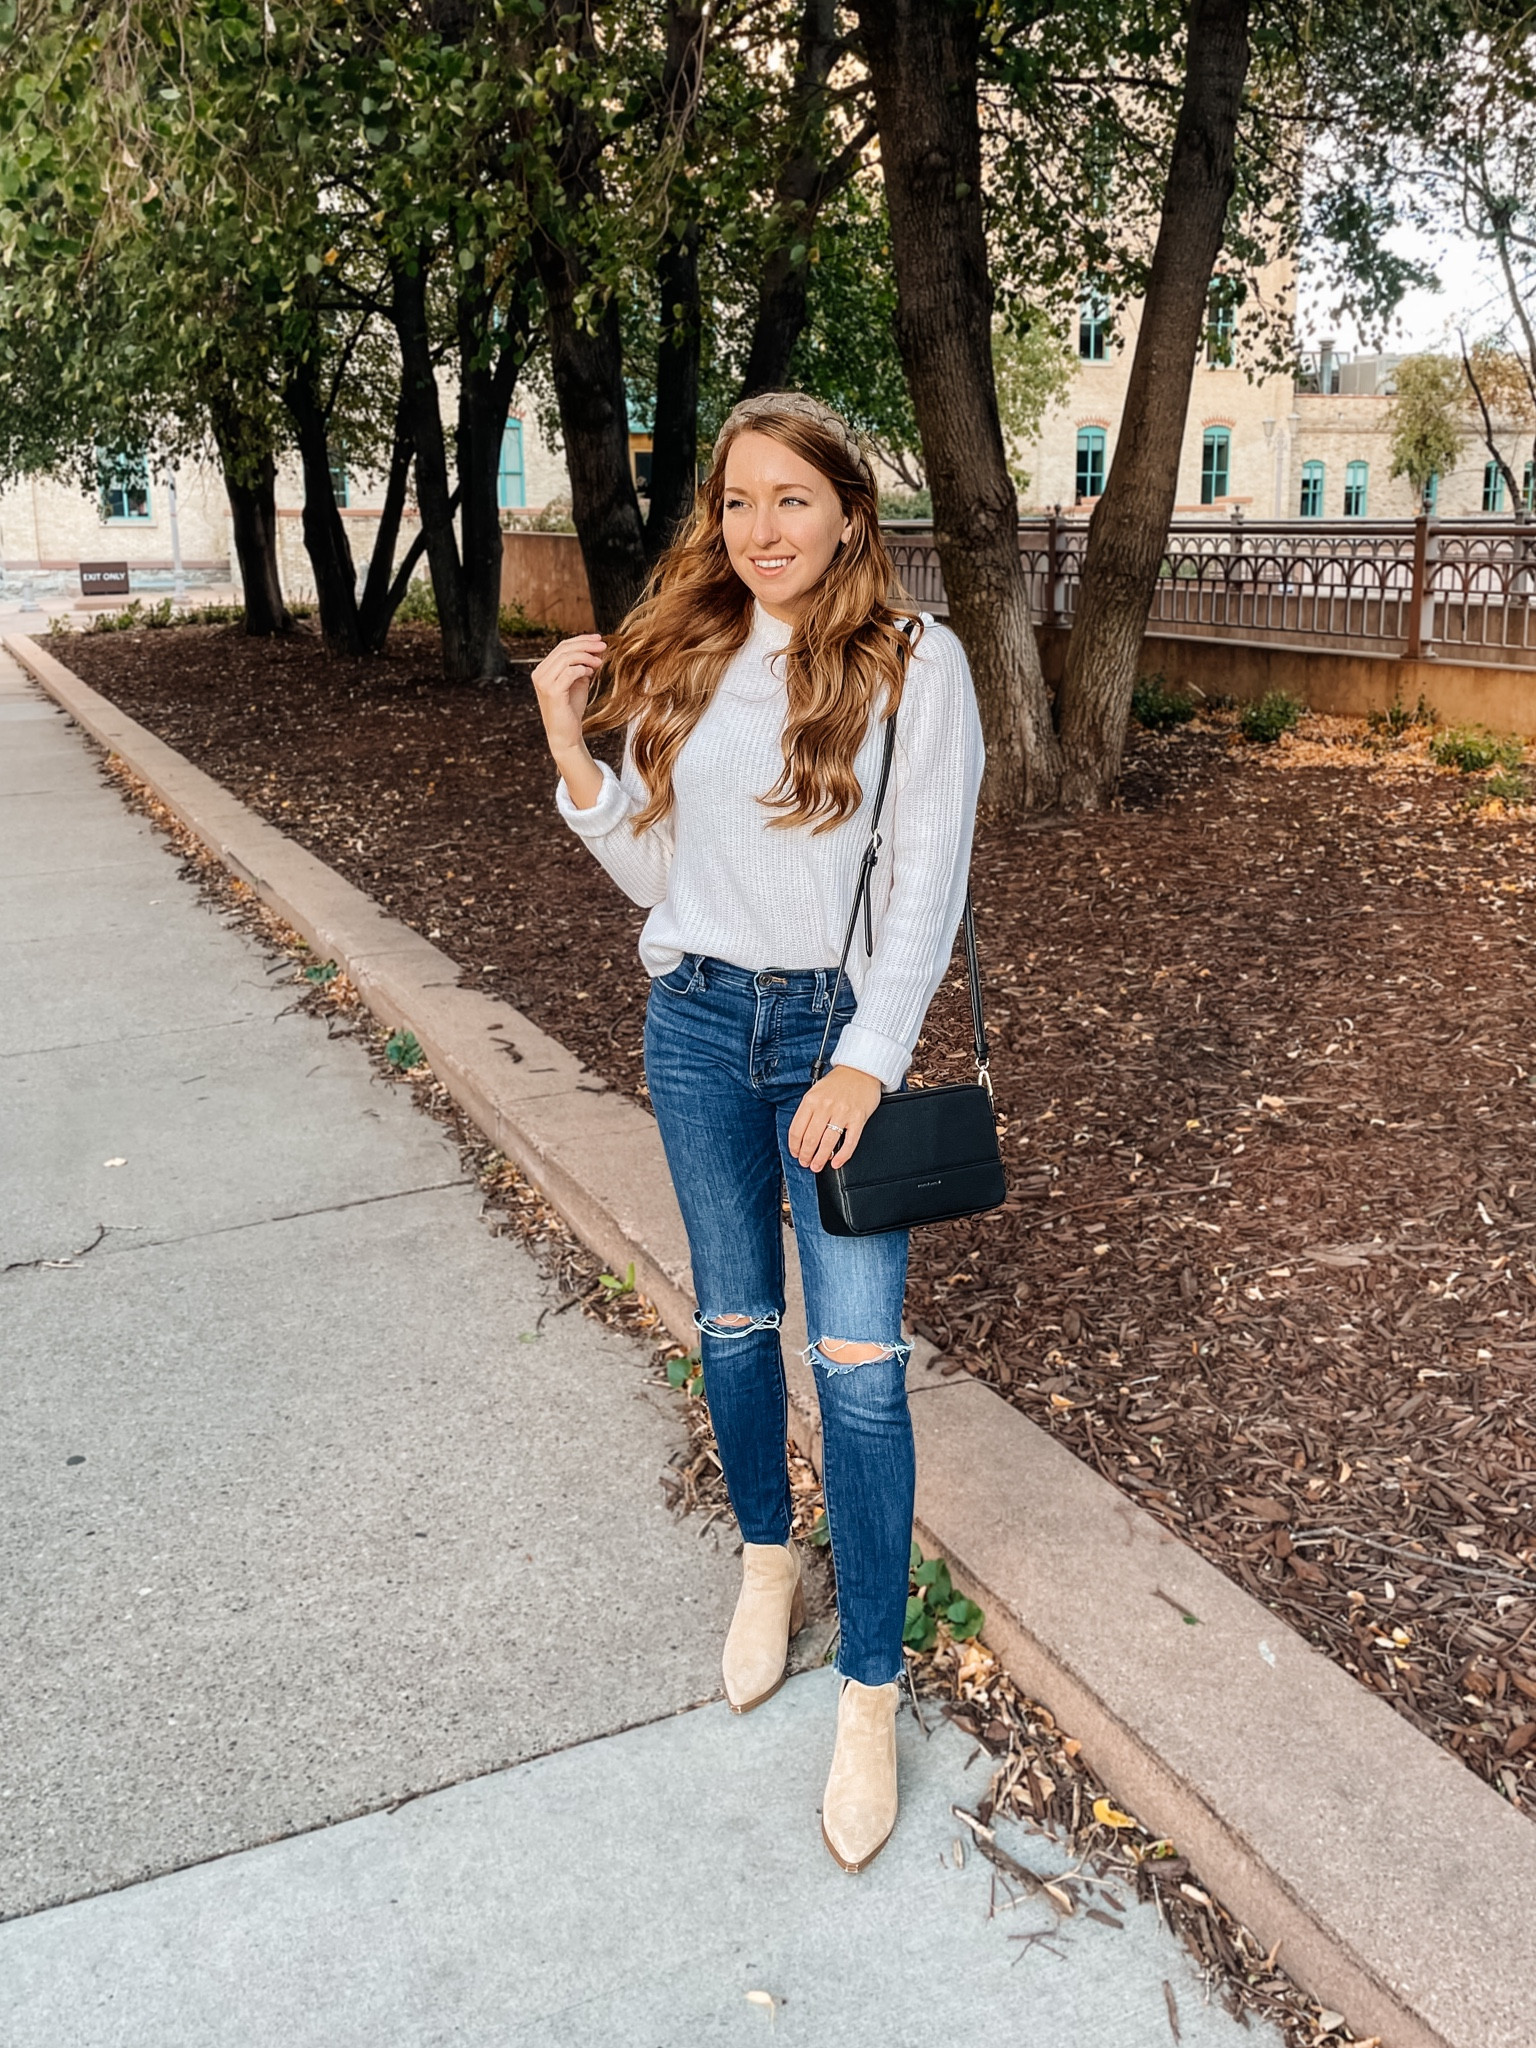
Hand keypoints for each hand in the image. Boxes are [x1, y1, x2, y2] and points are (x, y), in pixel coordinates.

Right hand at [531, 633, 606, 755]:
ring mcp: (544, 683)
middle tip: (604, 646)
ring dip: (587, 657)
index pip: (562, 647)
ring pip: (567, 658)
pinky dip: (582, 669)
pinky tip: (591, 673)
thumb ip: (583, 666)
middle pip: (564, 649)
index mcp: (543, 670)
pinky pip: (569, 672)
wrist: (566, 735)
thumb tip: (597, 648)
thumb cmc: (571, 709)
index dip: (581, 640)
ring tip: (600, 662)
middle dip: (586, 645)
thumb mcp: (578, 682)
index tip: (599, 639)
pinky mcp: (552, 692)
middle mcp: (539, 674)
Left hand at [789, 1065, 883, 1171]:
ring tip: (817, 1165)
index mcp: (811, 1100)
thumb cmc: (838, 1082)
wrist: (861, 1069)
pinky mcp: (858, 1118)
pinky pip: (849, 1142)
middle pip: (810, 1139)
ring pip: (827, 1143)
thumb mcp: (816, 1091)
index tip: (795, 1153)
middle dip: (805, 1156)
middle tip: (805, 1163)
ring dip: (820, 1159)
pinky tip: (837, 1162)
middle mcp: (825, 1106)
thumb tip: (802, 1136)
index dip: (794, 1146)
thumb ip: (809, 1111)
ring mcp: (842, 1113)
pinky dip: (842, 1156)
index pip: (797, 1129)